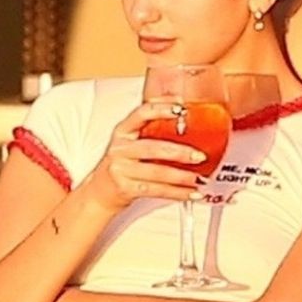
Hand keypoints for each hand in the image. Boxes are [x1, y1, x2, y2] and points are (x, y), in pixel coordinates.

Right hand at [77, 100, 207, 210]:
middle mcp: (121, 148)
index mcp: (124, 130)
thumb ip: (153, 128)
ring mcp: (121, 169)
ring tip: (200, 179)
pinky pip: (157, 190)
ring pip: (157, 172)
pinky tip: (191, 193)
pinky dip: (178, 193)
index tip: (182, 108)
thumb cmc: (123, 163)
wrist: (101, 191)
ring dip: (182, 177)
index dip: (162, 109)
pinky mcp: (125, 188)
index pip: (142, 113)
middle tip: (199, 156)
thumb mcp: (132, 141)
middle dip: (180, 152)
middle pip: (153, 147)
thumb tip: (187, 116)